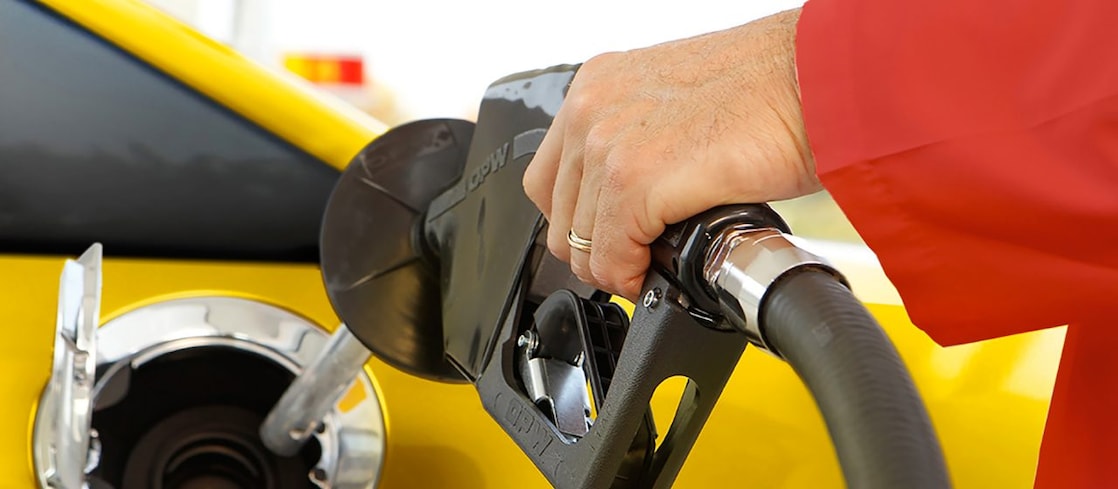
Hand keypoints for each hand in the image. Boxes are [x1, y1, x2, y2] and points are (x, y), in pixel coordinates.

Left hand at [523, 8, 819, 300]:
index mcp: (599, 85)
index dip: (578, 219)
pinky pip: (611, 256)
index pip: (551, 177)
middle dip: (594, 249)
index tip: (607, 237)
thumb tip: (634, 199)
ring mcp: (608, 143)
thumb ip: (641, 141)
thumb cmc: (773, 88)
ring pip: (580, 242)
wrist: (819, 79)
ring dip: (615, 267)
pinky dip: (631, 276)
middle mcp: (592, 107)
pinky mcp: (636, 179)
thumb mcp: (679, 104)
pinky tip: (659, 270)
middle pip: (558, 214)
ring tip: (652, 266)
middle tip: (633, 261)